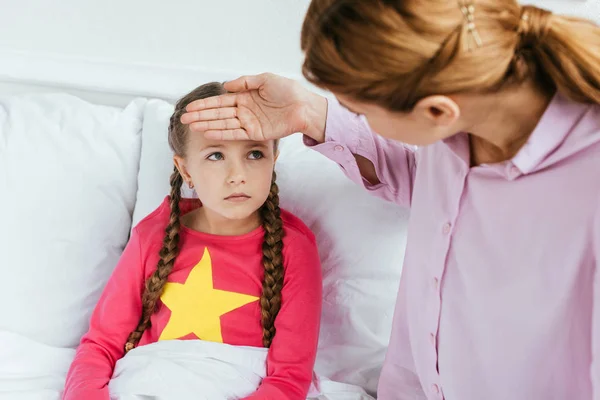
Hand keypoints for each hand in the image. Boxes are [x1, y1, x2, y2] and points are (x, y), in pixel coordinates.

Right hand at [180, 73, 326, 142]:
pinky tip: (209, 132)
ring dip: (207, 125)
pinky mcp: (256, 133)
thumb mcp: (265, 79)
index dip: (205, 105)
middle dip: (201, 116)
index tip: (190, 108)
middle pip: (218, 114)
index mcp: (245, 97)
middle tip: (184, 119)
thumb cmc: (288, 91)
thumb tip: (226, 86)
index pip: (221, 102)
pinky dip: (222, 133)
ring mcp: (249, 123)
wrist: (304, 106)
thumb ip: (244, 83)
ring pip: (224, 124)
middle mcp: (244, 111)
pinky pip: (235, 134)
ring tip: (192, 126)